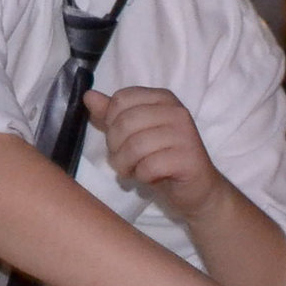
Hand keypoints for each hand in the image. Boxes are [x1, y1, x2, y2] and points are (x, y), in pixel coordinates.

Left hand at [86, 86, 223, 217]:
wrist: (196, 189)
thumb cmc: (162, 159)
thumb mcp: (134, 134)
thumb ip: (111, 114)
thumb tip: (88, 96)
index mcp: (162, 98)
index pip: (121, 100)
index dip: (111, 123)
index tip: (120, 138)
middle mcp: (176, 111)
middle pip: (125, 122)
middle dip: (116, 147)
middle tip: (124, 159)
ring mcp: (185, 134)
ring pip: (135, 145)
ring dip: (125, 164)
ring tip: (132, 170)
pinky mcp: (188, 159)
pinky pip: (149, 166)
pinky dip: (141, 176)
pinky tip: (148, 177)